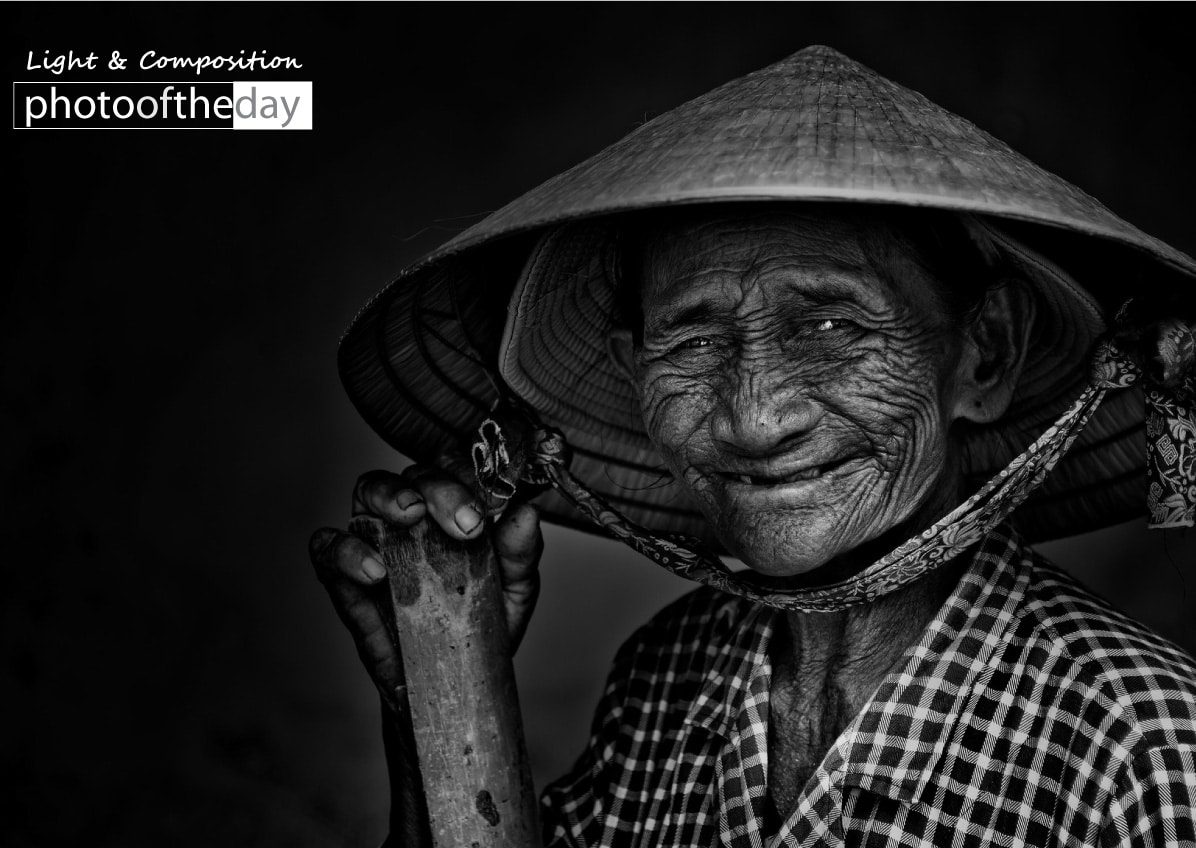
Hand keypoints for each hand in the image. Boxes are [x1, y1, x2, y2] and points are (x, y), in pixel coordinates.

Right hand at [309, 463, 542, 711]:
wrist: (449, 684)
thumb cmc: (479, 624)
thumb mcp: (513, 591)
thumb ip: (520, 552)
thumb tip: (527, 512)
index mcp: (452, 507)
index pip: (455, 466)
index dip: (471, 476)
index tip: (489, 510)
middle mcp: (411, 514)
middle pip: (414, 473)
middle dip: (440, 487)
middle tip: (465, 522)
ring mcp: (374, 541)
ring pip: (366, 491)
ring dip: (388, 495)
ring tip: (411, 515)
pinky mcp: (345, 579)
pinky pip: (326, 549)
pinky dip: (343, 551)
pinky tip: (374, 572)